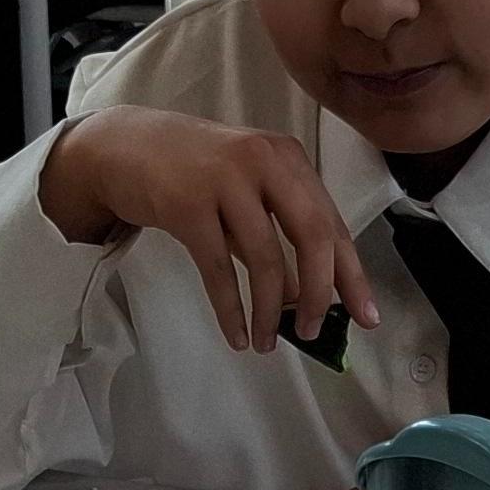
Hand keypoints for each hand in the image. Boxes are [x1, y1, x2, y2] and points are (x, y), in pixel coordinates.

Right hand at [39, 106, 383, 355]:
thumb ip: (279, 230)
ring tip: (265, 344)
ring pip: (265, 259)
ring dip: (269, 311)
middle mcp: (264, 161)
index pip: (332, 222)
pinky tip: (236, 335)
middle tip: (312, 333)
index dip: (351, 274)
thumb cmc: (195, 172)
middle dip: (318, 294)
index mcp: (287, 158)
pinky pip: (218, 269)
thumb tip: (306, 296)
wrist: (125, 146)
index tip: (365, 317)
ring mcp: (225, 180)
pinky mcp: (186, 204)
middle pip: (311, 236)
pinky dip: (231, 310)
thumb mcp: (247, 187)